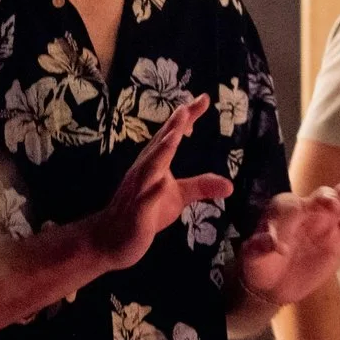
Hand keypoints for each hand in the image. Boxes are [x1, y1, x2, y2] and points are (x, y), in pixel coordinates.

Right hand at [89, 97, 226, 268]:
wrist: (109, 241)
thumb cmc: (144, 215)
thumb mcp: (177, 197)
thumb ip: (201, 186)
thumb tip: (230, 185)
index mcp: (154, 165)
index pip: (171, 136)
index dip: (186, 118)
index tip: (204, 98)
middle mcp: (144, 173)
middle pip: (160, 144)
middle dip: (174, 125)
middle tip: (187, 106)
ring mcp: (138, 192)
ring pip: (150, 168)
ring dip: (162, 150)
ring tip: (176, 133)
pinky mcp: (136, 214)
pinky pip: (145, 202)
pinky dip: (153, 192)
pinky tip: (163, 185)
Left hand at [237, 177, 339, 310]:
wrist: (274, 285)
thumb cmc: (261, 264)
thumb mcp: (253, 257)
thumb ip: (258, 247)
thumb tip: (269, 242)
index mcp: (283, 210)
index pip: (290, 206)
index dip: (291, 215)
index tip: (285, 235)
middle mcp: (308, 211)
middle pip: (319, 198)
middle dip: (326, 198)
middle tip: (332, 204)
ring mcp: (327, 224)